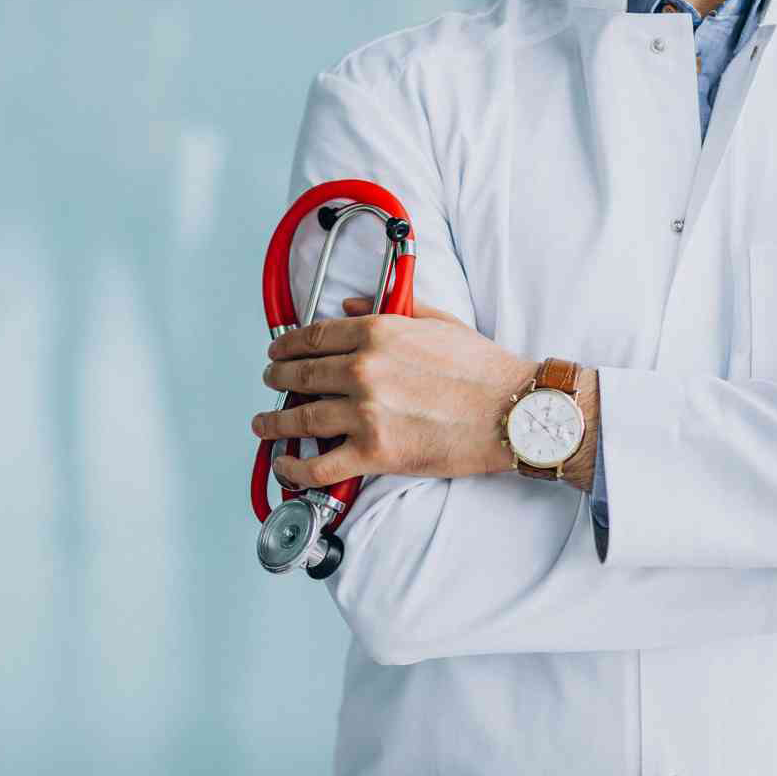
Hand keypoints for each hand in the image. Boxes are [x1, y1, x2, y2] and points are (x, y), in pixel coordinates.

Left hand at [251, 296, 538, 487]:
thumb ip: (389, 309)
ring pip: (300, 419)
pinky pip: (320, 465)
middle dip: (277, 378)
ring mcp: (365, 414)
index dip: (288, 345)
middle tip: (270, 382)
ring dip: (274, 422)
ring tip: (264, 424)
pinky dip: (295, 469)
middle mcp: (363, 370)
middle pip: (300, 375)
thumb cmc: (482, 369)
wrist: (512, 411)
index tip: (278, 351)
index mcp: (377, 334)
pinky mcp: (374, 453)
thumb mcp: (436, 322)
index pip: (314, 337)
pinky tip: (285, 465)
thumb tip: (350, 306)